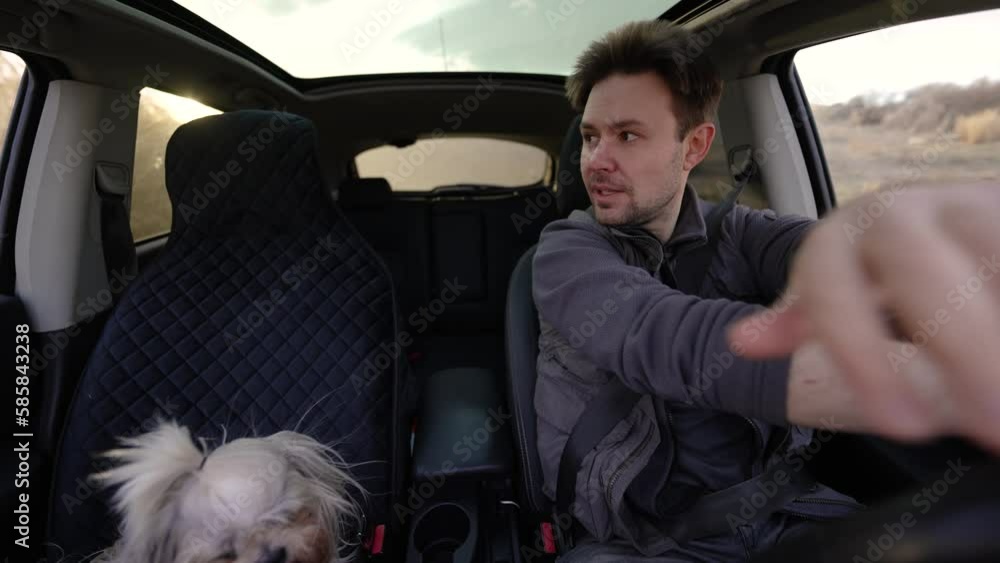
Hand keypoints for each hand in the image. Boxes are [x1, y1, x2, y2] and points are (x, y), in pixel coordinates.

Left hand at [728, 183, 999, 450]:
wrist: (946, 215)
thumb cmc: (881, 272)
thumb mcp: (835, 294)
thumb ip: (804, 321)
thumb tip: (745, 340)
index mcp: (842, 238)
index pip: (833, 290)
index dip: (863, 357)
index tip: (903, 426)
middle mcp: (901, 213)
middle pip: (925, 273)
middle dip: (964, 349)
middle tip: (992, 422)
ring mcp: (968, 204)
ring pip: (989, 251)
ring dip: (998, 331)